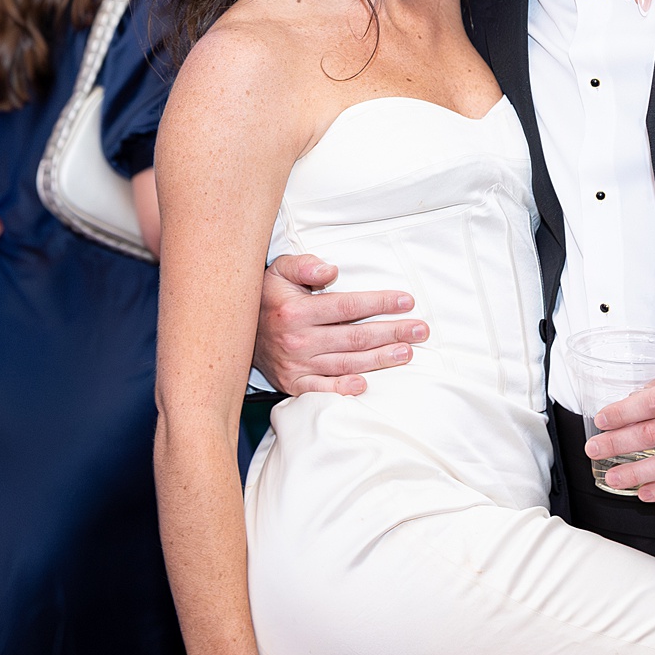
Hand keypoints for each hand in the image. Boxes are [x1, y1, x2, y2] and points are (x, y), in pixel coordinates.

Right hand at [253, 254, 425, 394]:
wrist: (234, 330)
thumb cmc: (266, 296)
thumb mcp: (279, 270)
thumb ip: (304, 265)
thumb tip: (331, 271)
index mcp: (296, 311)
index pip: (347, 307)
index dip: (379, 304)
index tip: (406, 301)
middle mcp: (297, 340)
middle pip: (354, 337)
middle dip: (391, 332)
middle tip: (420, 330)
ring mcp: (296, 365)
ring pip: (346, 363)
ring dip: (380, 359)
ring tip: (407, 352)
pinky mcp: (293, 383)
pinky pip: (321, 390)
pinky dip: (343, 389)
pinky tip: (366, 385)